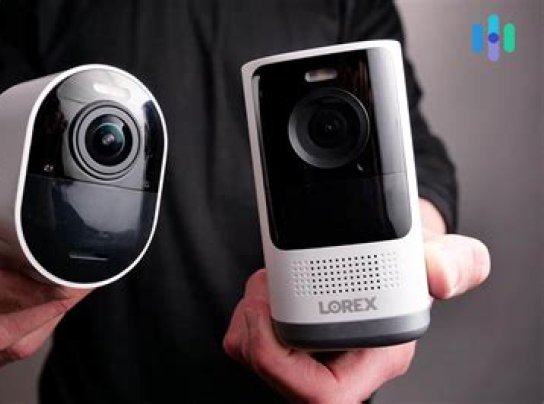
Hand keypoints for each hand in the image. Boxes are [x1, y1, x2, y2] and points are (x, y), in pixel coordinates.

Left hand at [223, 201, 489, 402]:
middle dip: (256, 328)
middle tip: (264, 282)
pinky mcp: (287, 343)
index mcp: (375, 356)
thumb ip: (454, 261)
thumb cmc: (414, 267)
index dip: (281, 362)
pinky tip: (268, 289)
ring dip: (249, 317)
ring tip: (269, 280)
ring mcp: (310, 356)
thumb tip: (441, 278)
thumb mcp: (444, 256)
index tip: (268, 308)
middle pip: (275, 376)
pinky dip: (246, 315)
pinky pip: (246, 342)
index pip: (323, 393)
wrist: (390, 257)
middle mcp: (339, 364)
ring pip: (253, 358)